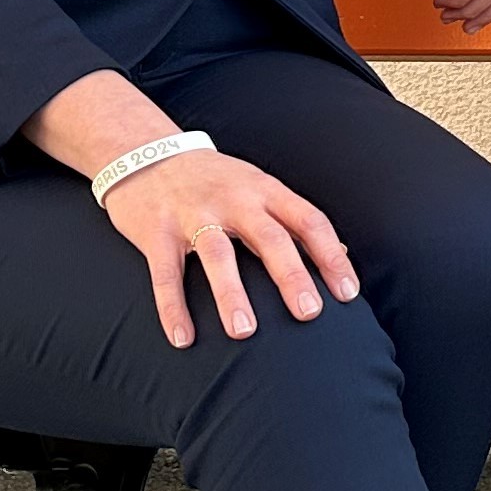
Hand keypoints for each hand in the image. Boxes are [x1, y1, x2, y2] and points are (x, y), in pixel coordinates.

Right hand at [104, 146, 356, 350]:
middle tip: (309, 312)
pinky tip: (183, 338)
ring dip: (231, 294)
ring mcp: (192, 214)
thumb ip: (292, 220)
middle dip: (291, 275)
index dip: (330, 257)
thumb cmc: (213, 179)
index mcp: (265, 190)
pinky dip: (173, 307)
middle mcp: (234, 199)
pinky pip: (166, 273)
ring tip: (244, 331)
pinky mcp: (156, 231)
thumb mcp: (257, 187)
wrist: (142, 152)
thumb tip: (340, 254)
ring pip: (217, 255)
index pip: (309, 221)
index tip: (348, 293)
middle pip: (269, 237)